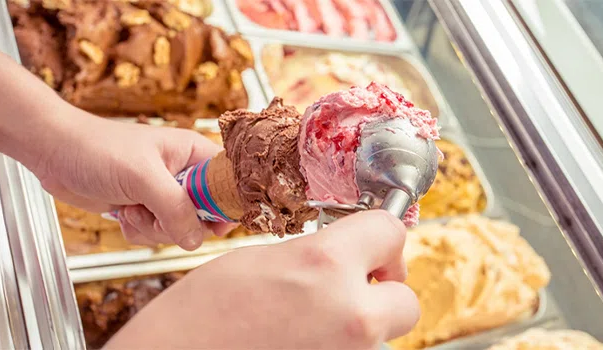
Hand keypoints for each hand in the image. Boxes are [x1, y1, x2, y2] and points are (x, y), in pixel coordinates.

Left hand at [29, 104, 231, 249]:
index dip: (225, 206)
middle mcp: (182, 173)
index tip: (214, 224)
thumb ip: (175, 208)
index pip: (228, 182)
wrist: (53, 151)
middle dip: (178, 223)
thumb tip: (196, 239)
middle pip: (204, 214)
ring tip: (132, 209)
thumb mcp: (143, 177)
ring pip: (178, 228)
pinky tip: (122, 213)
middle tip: (155, 213)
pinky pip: (154, 233)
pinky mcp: (142, 207)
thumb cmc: (97, 149)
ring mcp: (161, 192)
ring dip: (153, 228)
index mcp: (193, 153)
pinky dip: (138, 231)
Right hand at [106, 211, 419, 349]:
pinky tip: (300, 341)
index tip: (372, 247)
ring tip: (309, 321)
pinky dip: (338, 347)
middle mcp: (348, 315)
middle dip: (384, 291)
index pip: (389, 231)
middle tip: (353, 288)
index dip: (380, 237)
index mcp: (324, 265)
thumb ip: (313, 255)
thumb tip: (345, 258)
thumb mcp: (258, 260)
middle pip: (406, 299)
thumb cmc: (196, 316)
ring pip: (382, 335)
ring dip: (359, 324)